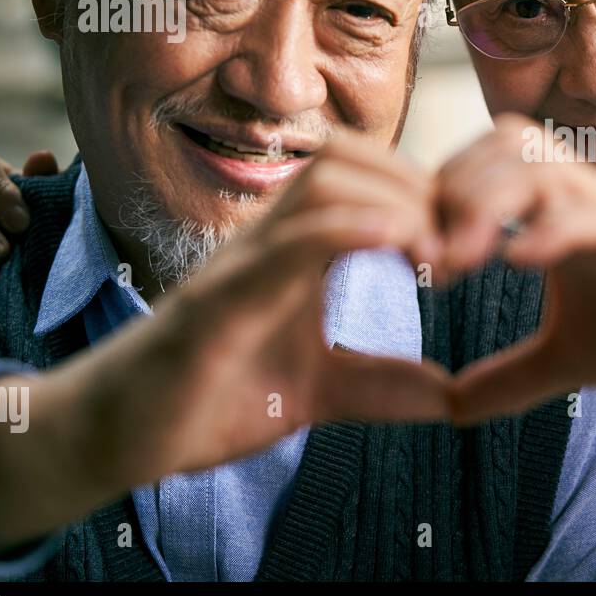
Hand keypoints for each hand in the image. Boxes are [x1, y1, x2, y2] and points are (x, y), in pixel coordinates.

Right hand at [0, 132, 450, 555]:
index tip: (473, 241)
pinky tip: (401, 242)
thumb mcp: (322, 391)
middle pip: (351, 159)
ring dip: (395, 201)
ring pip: (323, 181)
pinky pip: (289, 242)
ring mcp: (242, 260)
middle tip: (469, 240)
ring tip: (441, 249)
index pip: (366, 179)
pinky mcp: (220, 298)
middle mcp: (269, 238)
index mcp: (296, 249)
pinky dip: (351, 230)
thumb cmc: (212, 397)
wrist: (121, 436)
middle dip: (420, 184)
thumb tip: (454, 395)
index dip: (427, 194)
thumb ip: (383, 384)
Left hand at [436, 115, 595, 423]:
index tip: (415, 258)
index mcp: (564, 208)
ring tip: (459, 261)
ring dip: (491, 205)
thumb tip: (449, 408)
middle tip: (427, 259)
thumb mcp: (569, 360)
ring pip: (548, 169)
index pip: (488, 159)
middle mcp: (593, 196)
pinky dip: (555, 230)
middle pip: (509, 144)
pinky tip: (518, 260)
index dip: (441, 194)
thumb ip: (510, 376)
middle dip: (455, 190)